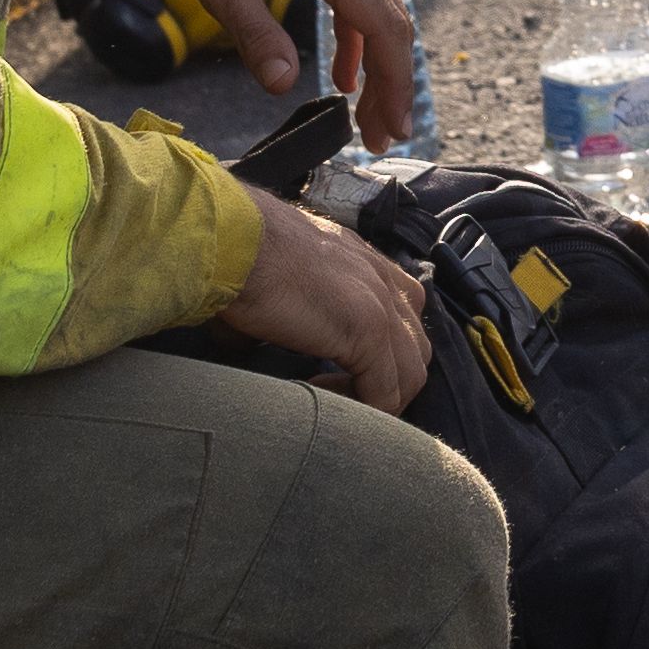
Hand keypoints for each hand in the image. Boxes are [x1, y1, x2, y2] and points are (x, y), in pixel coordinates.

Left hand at [123, 0, 417, 122]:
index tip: (393, 128)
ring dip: (379, 62)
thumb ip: (257, 38)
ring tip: (367, 115)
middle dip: (392, 83)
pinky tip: (342, 72)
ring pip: (380, 8)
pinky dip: (358, 35)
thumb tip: (285, 87)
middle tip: (384, 137)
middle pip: (392, 21)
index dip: (393, 83)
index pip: (383, 28)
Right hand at [220, 187, 427, 412]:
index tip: (334, 366)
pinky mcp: (369, 330)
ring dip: (376, 398)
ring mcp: (382, 304)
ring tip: (331, 400)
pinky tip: (318, 394)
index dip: (380, 350)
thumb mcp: (277, 275)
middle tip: (340, 390)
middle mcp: (382, 278)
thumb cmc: (237, 253)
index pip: (402, 311)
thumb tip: (249, 343)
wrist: (232, 238)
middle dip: (387, 379)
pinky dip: (360, 410)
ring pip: (410, 375)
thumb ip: (284, 306)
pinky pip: (386, 393)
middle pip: (416, 346)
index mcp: (363, 261)